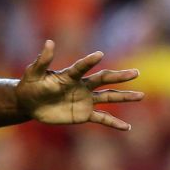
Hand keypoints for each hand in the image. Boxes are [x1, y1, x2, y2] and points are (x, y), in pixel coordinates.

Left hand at [15, 40, 143, 130]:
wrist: (29, 103)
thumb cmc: (30, 85)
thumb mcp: (34, 73)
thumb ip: (43, 60)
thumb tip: (49, 42)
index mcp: (69, 75)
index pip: (82, 67)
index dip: (89, 61)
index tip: (99, 54)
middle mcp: (81, 86)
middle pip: (103, 80)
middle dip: (119, 76)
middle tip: (136, 72)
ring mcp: (84, 100)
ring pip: (108, 97)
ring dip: (124, 97)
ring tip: (140, 95)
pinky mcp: (83, 114)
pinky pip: (102, 118)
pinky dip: (114, 122)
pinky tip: (127, 127)